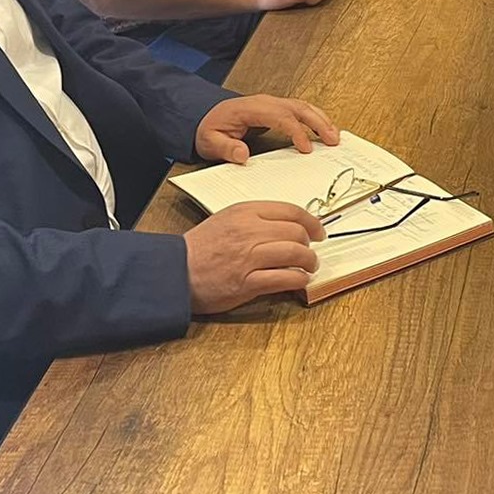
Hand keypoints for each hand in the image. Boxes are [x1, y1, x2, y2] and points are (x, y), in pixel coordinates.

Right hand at [183, 201, 325, 313]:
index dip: (312, 222)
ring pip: (295, 254)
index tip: (318, 231)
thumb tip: (289, 227)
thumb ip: (256, 219)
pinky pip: (284, 278)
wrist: (175, 271)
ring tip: (309, 268)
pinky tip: (299, 280)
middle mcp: (250, 231)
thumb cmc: (201, 247)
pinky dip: (298, 280)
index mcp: (245, 212)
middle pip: (297, 232)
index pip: (291, 211)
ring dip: (309, 263)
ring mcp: (249, 257)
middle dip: (310, 245)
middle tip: (311, 253)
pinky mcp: (247, 282)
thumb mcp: (227, 219)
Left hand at [194, 94, 339, 162]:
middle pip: (298, 108)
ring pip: (303, 106)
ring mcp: (273, 103)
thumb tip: (242, 155)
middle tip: (332, 141)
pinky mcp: (277, 108)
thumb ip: (226, 148)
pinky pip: (300, 109)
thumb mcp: (210, 142)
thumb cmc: (210, 128)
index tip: (307, 149)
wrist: (205, 116)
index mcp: (251, 108)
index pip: (281, 117)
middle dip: (318, 123)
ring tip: (335, 136)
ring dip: (321, 119)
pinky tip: (325, 129)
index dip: (297, 131)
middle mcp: (265, 102)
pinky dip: (316, 118)